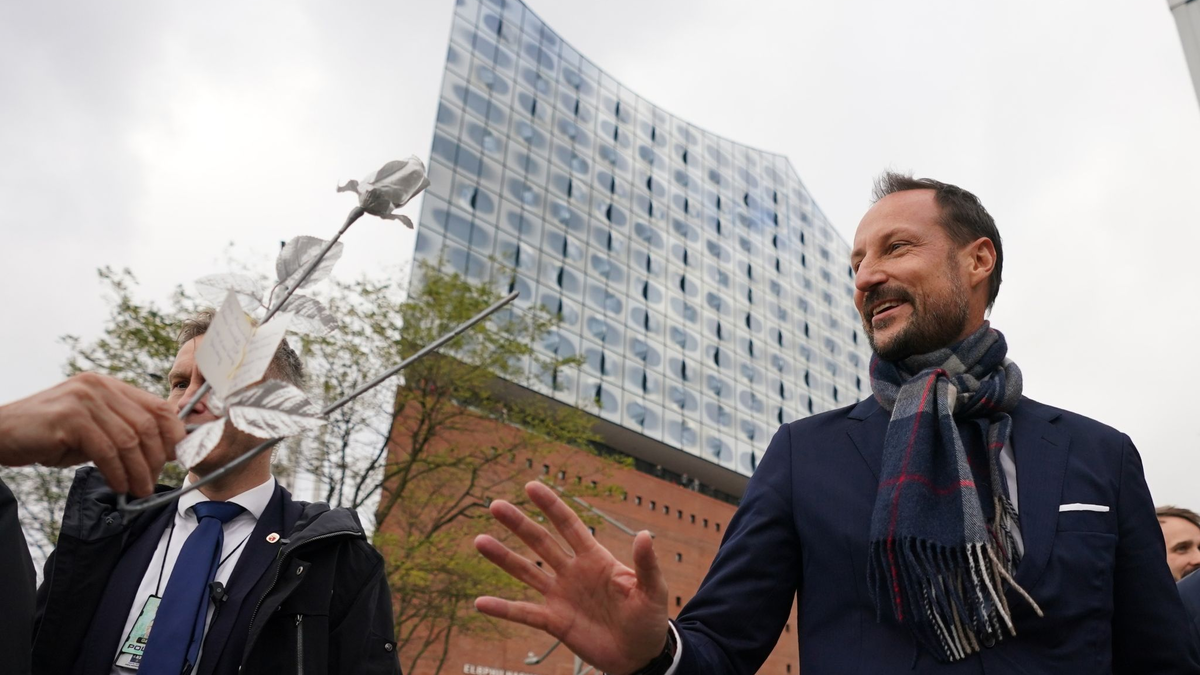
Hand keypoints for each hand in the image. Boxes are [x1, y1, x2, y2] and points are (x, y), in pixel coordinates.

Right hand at [0, 373, 184, 495]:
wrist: (0, 433)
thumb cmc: (47, 435)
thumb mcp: (91, 429)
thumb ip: (121, 432)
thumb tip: (159, 452)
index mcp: (109, 386)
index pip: (157, 406)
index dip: (174, 434)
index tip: (178, 458)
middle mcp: (100, 387)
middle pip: (148, 424)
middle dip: (157, 458)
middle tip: (155, 481)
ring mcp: (85, 400)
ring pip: (130, 439)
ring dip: (139, 470)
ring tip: (140, 490)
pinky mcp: (70, 418)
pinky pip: (107, 450)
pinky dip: (118, 472)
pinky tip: (119, 486)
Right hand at [475, 481, 669, 674]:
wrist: (639, 656)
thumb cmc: (648, 620)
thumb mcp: (652, 590)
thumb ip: (646, 564)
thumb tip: (644, 535)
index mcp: (595, 559)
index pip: (569, 526)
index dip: (551, 506)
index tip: (531, 486)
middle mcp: (572, 572)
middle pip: (541, 542)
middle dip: (519, 524)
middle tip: (495, 505)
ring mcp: (560, 596)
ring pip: (526, 572)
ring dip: (503, 558)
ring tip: (480, 541)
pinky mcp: (554, 622)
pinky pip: (524, 613)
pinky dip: (503, 609)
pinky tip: (481, 602)